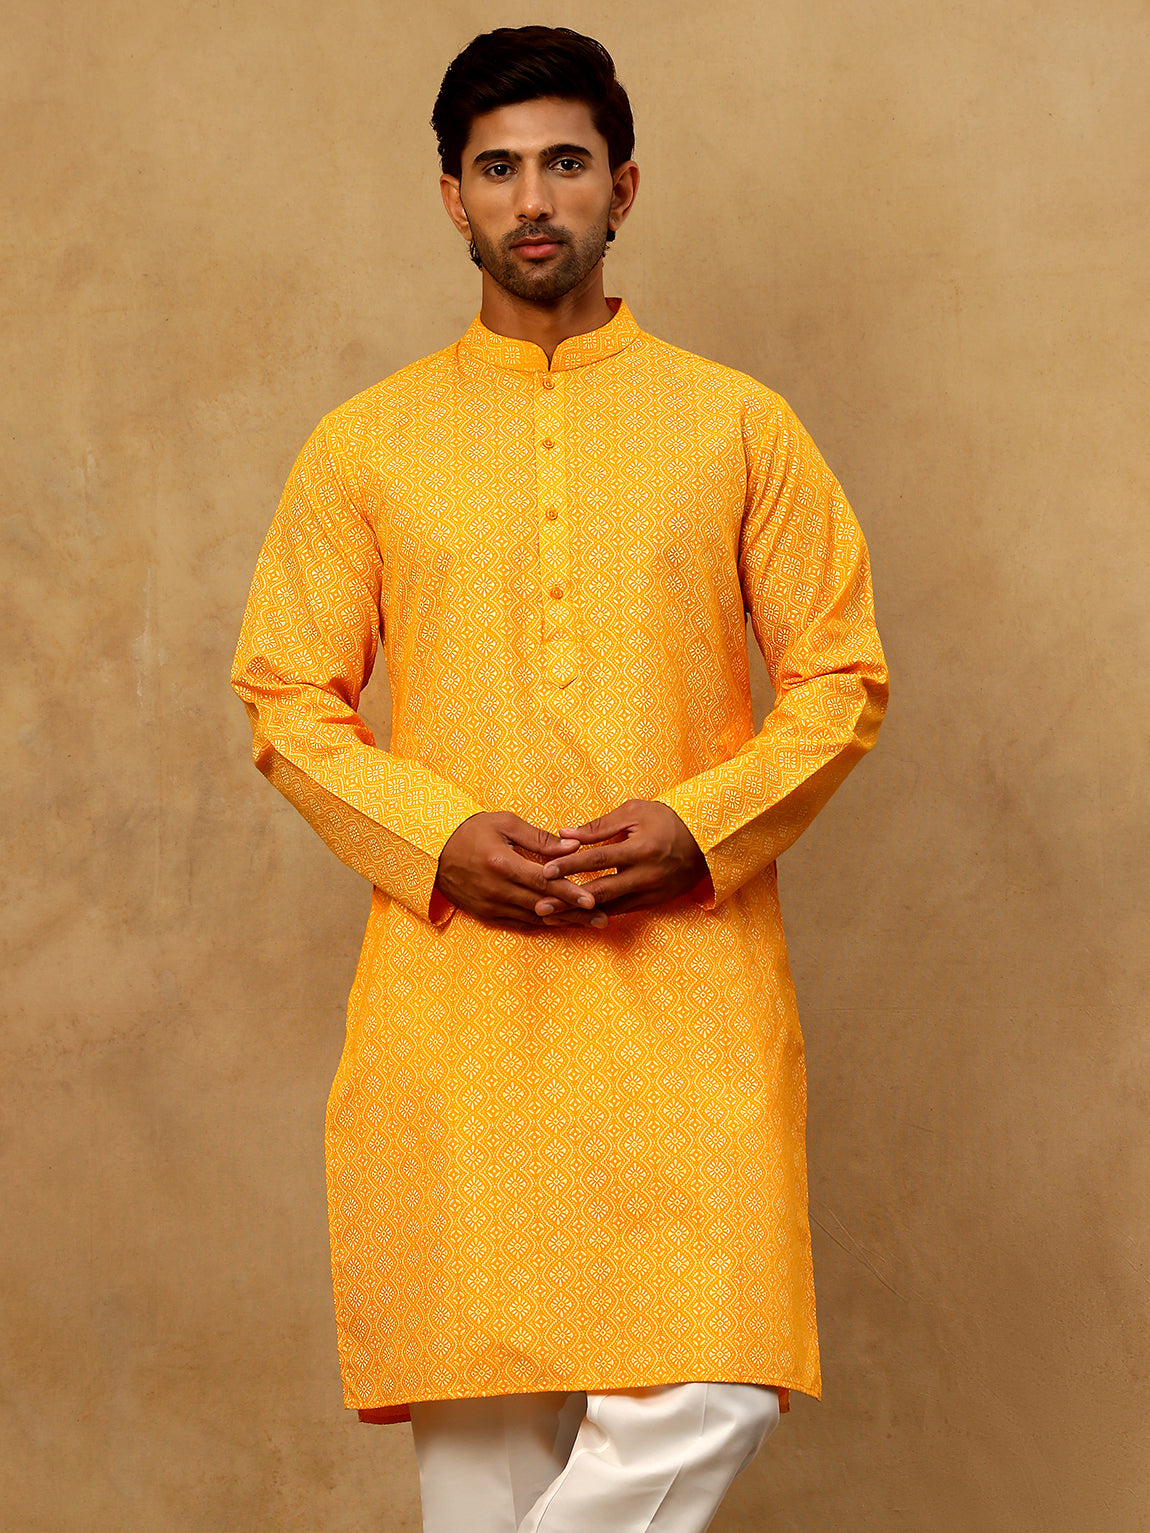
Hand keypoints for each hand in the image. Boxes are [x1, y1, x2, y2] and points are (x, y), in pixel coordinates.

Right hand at [435, 812, 607, 929]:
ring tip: (591, 924)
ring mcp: (490, 905)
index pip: (543, 881)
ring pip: (534, 917)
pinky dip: (543, 923)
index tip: (594, 900)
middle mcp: (496, 888)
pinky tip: (563, 924)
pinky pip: (519, 923)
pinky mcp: (486, 914)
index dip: (569, 891)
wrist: (433, 851)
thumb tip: (572, 847)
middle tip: (604, 919)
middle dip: (575, 913)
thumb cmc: (472, 831)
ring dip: (564, 922)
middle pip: (543, 904)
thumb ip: (540, 838)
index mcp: (501, 863)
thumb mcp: (505, 824)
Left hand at [536, 799, 709, 918]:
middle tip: (540, 907)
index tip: (545, 871)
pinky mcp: (652, 902)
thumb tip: (564, 833)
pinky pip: (620, 912)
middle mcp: (646, 876)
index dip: (570, 866)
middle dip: (567, 901)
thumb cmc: (666, 820)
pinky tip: (576, 917)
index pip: (598, 860)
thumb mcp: (634, 813)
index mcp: (641, 849)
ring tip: (551, 918)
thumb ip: (598, 826)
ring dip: (578, 914)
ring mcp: (650, 893)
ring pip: (608, 908)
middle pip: (600, 892)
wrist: (705, 842)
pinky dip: (596, 914)